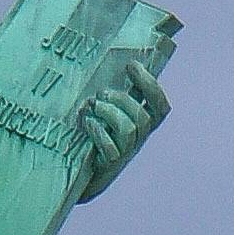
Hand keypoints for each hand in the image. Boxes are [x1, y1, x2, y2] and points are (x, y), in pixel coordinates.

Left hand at [72, 46, 168, 198]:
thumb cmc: (88, 136)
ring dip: (109, 112)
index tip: (131, 65)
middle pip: (144, 117)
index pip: (160, 106)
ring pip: (128, 129)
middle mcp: (137, 139)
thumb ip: (112, 94)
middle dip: (122, 99)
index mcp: (141, 124)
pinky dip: (98, 131)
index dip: (151, 85)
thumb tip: (114, 59)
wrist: (73, 175)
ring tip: (91, 105)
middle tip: (100, 93)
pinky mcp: (109, 166)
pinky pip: (110, 148)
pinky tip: (86, 123)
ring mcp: (124, 153)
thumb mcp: (103, 113)